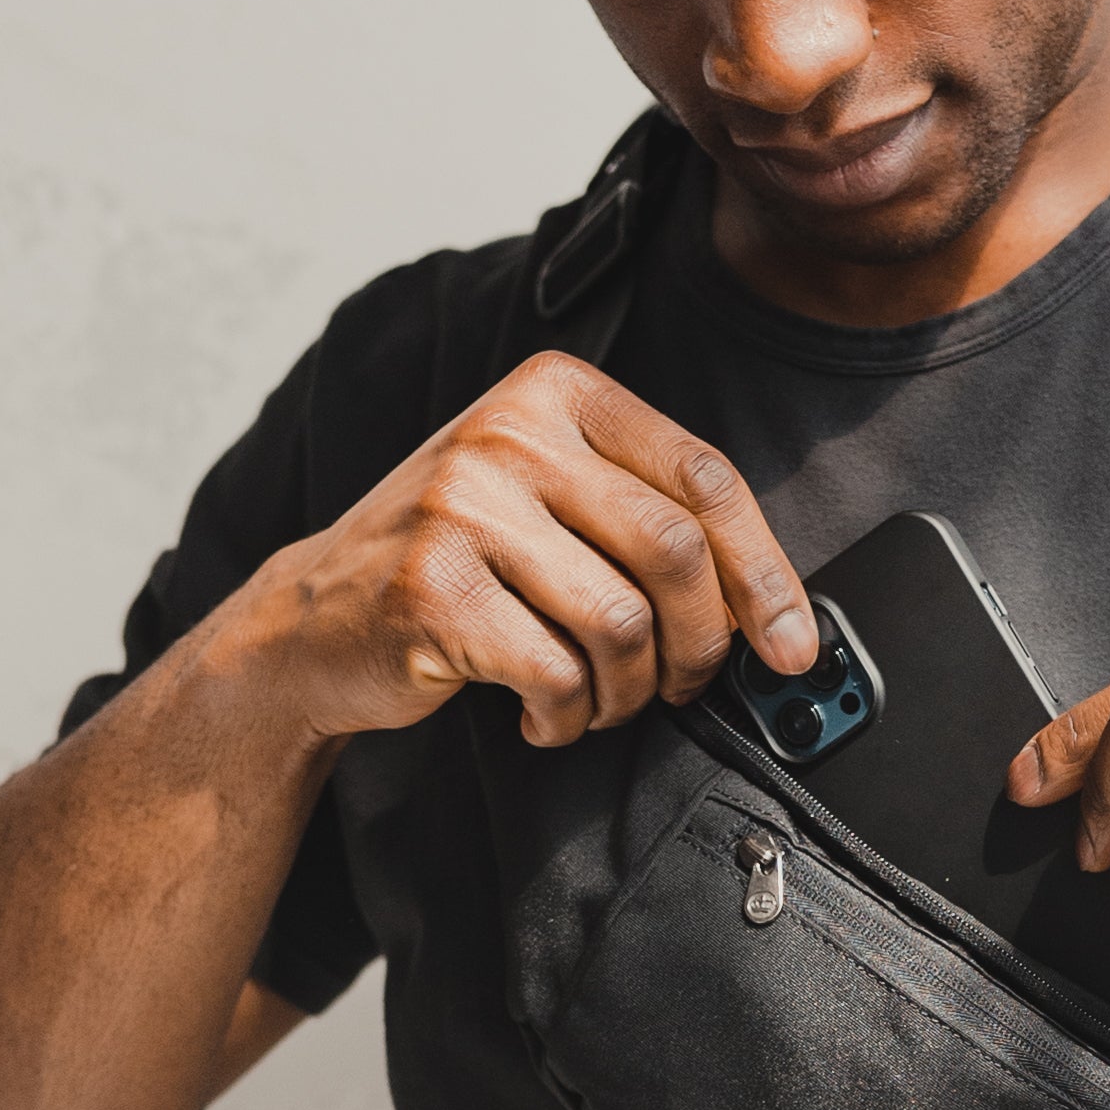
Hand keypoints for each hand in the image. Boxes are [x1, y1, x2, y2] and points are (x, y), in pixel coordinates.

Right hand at [230, 353, 817, 749]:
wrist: (313, 619)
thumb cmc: (459, 563)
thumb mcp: (548, 499)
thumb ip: (644, 514)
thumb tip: (772, 604)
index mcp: (557, 392)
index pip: (704, 477)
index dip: (766, 572)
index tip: (795, 646)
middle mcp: (509, 432)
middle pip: (675, 552)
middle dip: (702, 644)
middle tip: (685, 685)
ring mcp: (462, 507)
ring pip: (622, 622)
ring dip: (630, 690)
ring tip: (601, 700)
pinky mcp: (431, 589)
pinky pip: (556, 674)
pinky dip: (569, 717)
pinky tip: (546, 715)